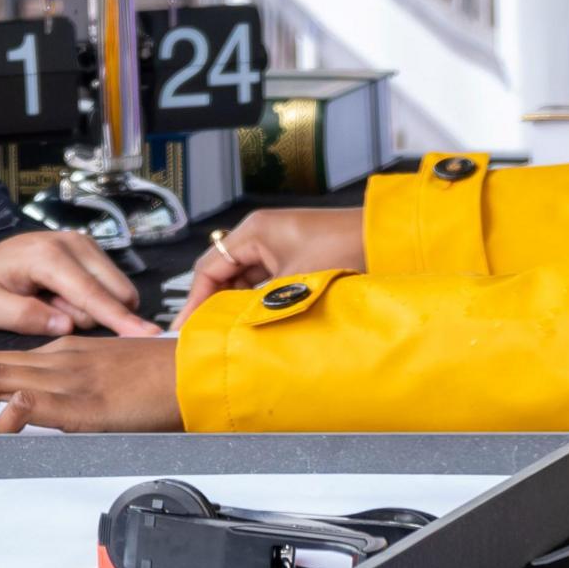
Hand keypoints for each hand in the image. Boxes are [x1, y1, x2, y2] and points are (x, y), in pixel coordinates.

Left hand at [0, 228, 159, 337]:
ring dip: (92, 307)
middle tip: (51, 313)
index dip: (120, 319)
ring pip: (117, 289)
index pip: (92, 294)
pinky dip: (93, 298)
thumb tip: (66, 326)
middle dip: (95, 315)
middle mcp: (73, 244)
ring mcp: (84, 244)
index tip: (148, 337)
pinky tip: (61, 298)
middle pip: (115, 291)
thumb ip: (24, 317)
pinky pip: (109, 284)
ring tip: (52, 304)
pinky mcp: (90, 250)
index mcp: (48, 257)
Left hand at [0, 337, 184, 433]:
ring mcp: (69, 376)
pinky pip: (25, 402)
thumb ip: (82, 390)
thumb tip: (59, 418)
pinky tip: (1, 444)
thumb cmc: (166, 379)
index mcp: (64, 350)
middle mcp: (58, 357)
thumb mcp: (112, 379)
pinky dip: (2, 423)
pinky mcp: (83, 401)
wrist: (202, 372)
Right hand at [178, 208, 366, 318]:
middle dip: (211, 304)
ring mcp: (278, 246)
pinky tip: (254, 320)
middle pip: (222, 273)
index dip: (194, 301)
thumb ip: (257, 304)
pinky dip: (256, 300)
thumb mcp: (293, 282)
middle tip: (203, 336)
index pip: (209, 268)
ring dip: (235, 304)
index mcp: (253, 231)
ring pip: (242, 279)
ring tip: (226, 332)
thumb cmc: (342, 250)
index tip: (184, 329)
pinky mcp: (294, 257)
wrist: (383, 243)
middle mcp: (261, 235)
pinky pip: (263, 281)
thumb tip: (231, 329)